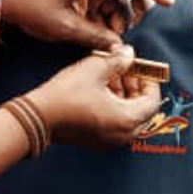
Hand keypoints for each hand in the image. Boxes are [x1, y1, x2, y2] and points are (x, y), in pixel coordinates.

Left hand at [1, 0, 172, 51]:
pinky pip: (107, 6)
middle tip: (130, 29)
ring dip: (118, 20)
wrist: (10, 2)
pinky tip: (99, 34)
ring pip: (120, 1)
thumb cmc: (33, 7)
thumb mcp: (66, 27)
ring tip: (107, 36)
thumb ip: (96, 37)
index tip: (169, 2)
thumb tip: (120, 48)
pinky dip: (107, 21)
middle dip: (135, 10)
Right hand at [30, 51, 165, 147]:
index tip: (142, 67)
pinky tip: (101, 88)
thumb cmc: (67, 94)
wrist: (39, 116)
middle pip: (142, 110)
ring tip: (112, 74)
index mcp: (128, 119)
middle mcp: (123, 135)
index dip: (150, 81)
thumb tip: (129, 53)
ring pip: (128, 116)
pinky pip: (115, 123)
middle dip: (136, 87)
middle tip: (127, 68)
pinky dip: (114, 106)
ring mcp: (109, 140)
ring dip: (124, 95)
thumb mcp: (96, 68)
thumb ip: (118, 60)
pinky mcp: (96, 140)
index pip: (152, 101)